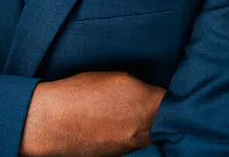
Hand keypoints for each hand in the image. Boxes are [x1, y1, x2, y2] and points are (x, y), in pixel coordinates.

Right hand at [20, 71, 165, 156]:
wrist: (49, 123)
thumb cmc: (78, 93)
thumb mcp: (116, 78)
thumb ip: (142, 87)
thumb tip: (153, 93)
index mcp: (147, 106)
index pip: (178, 105)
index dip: (180, 98)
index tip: (177, 92)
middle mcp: (143, 131)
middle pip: (167, 124)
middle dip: (164, 113)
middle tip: (157, 101)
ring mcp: (129, 147)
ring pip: (150, 135)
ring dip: (146, 125)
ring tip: (130, 112)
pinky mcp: (116, 156)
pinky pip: (132, 144)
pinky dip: (129, 135)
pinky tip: (117, 124)